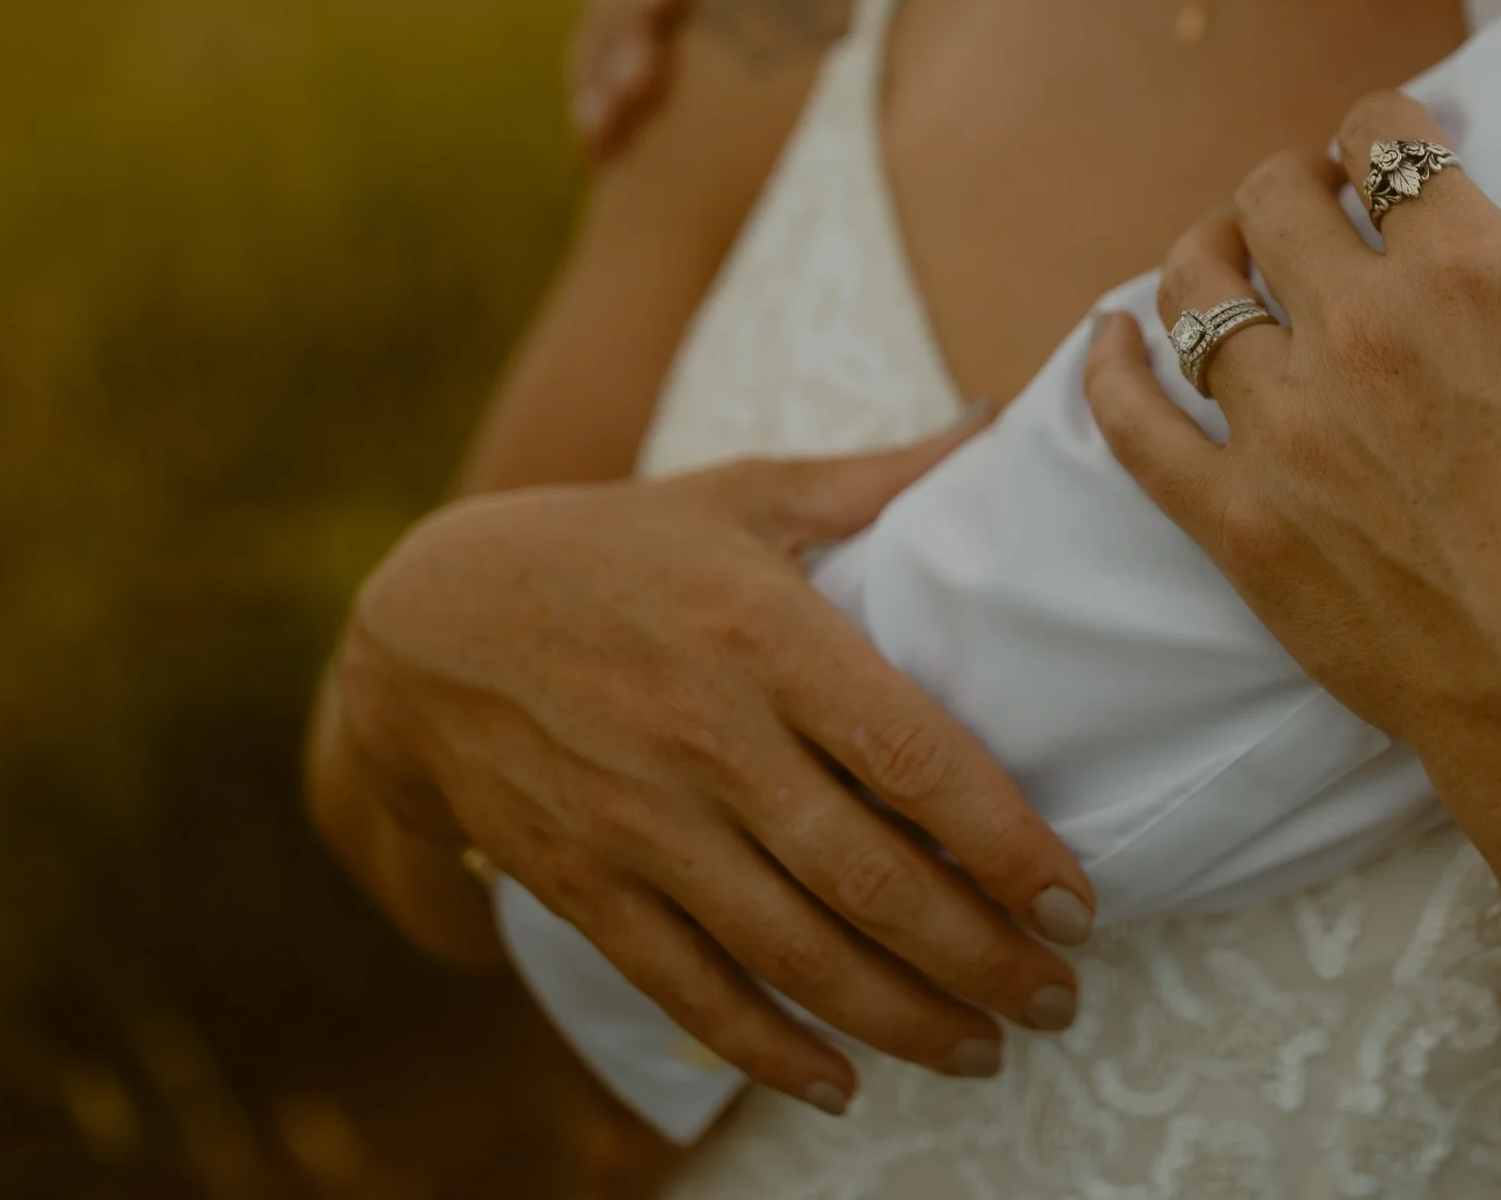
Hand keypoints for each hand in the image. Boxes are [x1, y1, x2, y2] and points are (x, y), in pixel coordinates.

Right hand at [329, 435, 1096, 1109]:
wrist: (423, 624)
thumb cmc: (612, 550)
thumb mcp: (740, 494)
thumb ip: (876, 477)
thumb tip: (1001, 420)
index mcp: (765, 636)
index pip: (913, 758)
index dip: (1006, 843)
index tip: (1077, 900)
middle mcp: (707, 740)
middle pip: (871, 880)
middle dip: (981, 957)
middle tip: (1060, 998)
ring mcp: (640, 823)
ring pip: (792, 954)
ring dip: (903, 1018)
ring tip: (987, 1048)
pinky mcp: (584, 884)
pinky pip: (689, 989)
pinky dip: (770, 1050)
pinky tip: (846, 1081)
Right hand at [563, 0, 930, 164]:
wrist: (877, 65)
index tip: (667, 1)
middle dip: (619, 33)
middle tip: (640, 82)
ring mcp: (651, 30)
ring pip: (598, 41)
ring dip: (597, 79)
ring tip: (608, 124)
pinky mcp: (644, 89)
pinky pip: (598, 96)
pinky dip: (594, 119)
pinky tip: (595, 154)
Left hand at [1084, 86, 1500, 790]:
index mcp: (1473, 273)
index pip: (1382, 138)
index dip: (1381, 125)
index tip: (1388, 145)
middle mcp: (1360, 332)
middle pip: (1275, 200)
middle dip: (1294, 180)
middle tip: (1317, 202)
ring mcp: (1285, 432)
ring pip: (1196, 291)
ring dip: (1207, 252)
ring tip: (1226, 254)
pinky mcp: (1241, 526)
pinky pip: (1134, 426)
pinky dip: (1109, 370)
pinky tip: (1110, 340)